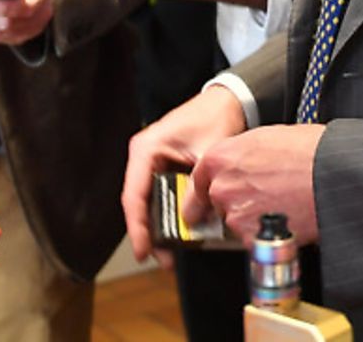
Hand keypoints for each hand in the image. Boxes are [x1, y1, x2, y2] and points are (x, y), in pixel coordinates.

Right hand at [122, 85, 247, 264]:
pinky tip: (182, 232)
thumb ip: (199, 187)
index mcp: (145, 150)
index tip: (143, 251)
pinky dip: (171, 214)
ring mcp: (153, 163)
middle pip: (140, 203)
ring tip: (172, 253)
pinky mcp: (166, 168)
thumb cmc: (214, 118)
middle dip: (150, 233)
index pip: (134, 196)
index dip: (137, 227)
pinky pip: (163, 196)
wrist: (228, 102)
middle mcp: (144, 158)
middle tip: (163, 260)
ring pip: (150, 202)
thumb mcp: (208, 154)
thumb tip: (192, 219)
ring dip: (160, 226)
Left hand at [194, 124, 325, 245]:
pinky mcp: (253, 238)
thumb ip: (241, 155)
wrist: (334, 174)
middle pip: (217, 203)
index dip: (209, 189)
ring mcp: (235, 214)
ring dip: (252, 221)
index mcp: (219, 157)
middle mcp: (221, 186)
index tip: (208, 199)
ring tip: (280, 207)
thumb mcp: (265, 137)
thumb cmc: (309, 150)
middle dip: (236, 204)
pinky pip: (253, 241)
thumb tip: (241, 166)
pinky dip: (266, 237)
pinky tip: (285, 221)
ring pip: (236, 223)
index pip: (199, 181)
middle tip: (262, 198)